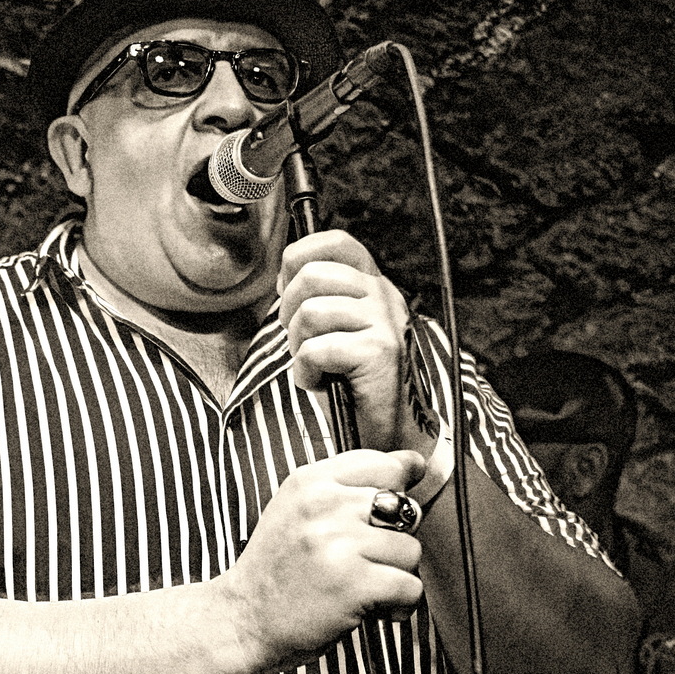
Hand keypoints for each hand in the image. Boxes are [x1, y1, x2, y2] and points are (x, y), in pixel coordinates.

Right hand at [219, 448, 426, 672]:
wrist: (243, 620)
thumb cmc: (276, 569)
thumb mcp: (297, 509)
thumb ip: (348, 486)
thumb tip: (414, 464)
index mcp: (310, 482)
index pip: (385, 464)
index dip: (398, 489)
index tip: (388, 513)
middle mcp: (324, 506)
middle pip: (406, 509)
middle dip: (394, 540)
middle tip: (361, 560)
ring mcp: (338, 544)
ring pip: (411, 550)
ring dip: (395, 575)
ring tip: (360, 586)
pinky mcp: (354, 583)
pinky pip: (410, 587)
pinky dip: (397, 605)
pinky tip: (370, 608)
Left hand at [278, 230, 426, 453]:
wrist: (388, 431)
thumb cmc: (353, 385)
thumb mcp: (333, 331)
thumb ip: (317, 300)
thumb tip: (286, 277)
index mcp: (371, 286)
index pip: (336, 242)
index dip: (299, 258)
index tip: (288, 290)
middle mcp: (382, 296)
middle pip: (312, 274)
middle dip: (289, 311)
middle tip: (300, 341)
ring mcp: (385, 321)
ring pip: (311, 311)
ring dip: (298, 346)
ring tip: (315, 366)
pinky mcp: (380, 350)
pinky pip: (317, 349)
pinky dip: (306, 372)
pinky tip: (321, 383)